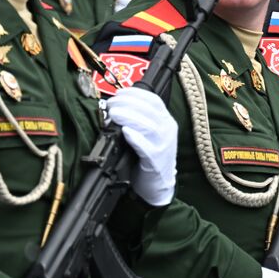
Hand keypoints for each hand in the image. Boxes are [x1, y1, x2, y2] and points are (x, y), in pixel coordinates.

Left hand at [104, 87, 177, 205]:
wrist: (158, 184)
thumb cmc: (149, 158)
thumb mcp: (148, 134)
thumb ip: (137, 120)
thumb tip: (114, 108)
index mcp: (166, 121)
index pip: (154, 100)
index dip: (135, 94)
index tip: (119, 93)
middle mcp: (168, 130)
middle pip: (150, 110)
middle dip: (127, 103)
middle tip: (111, 104)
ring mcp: (164, 146)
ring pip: (149, 126)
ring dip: (129, 116)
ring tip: (113, 114)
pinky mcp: (156, 161)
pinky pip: (147, 147)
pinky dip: (136, 138)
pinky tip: (125, 131)